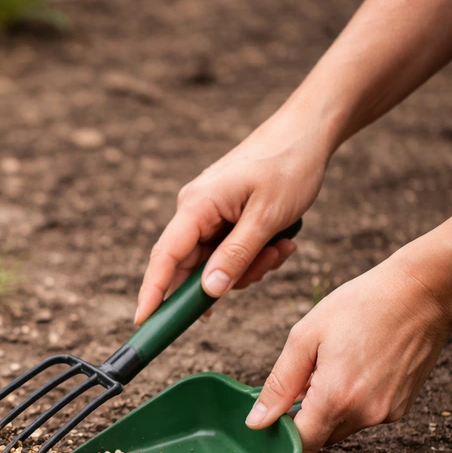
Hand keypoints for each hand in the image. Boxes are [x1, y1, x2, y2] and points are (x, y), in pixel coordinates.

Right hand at [135, 105, 333, 324]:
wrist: (307, 131)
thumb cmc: (288, 165)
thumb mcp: (267, 217)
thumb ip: (236, 256)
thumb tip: (208, 291)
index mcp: (196, 206)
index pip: (165, 257)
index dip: (152, 292)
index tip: (144, 321)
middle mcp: (194, 211)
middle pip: (193, 266)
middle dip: (229, 277)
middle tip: (267, 264)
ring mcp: (208, 213)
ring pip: (215, 263)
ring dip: (249, 266)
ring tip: (281, 246)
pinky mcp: (223, 216)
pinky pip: (228, 250)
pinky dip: (253, 255)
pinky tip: (279, 242)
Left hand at [245, 255, 451, 452]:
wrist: (422, 294)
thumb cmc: (361, 307)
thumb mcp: (305, 337)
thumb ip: (279, 385)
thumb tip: (257, 422)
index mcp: (336, 398)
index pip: (301, 445)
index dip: (282, 434)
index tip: (274, 412)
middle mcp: (365, 415)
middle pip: (321, 438)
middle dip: (305, 417)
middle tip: (305, 377)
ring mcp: (387, 414)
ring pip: (342, 428)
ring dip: (329, 408)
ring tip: (334, 366)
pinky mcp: (402, 408)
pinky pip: (365, 416)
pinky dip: (353, 402)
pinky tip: (357, 368)